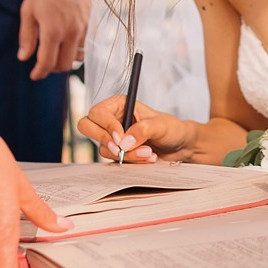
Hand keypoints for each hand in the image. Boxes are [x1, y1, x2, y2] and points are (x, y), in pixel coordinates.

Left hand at [18, 0, 90, 80]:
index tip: (34, 75)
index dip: (39, 73)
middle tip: (42, 64)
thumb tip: (24, 56)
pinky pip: (84, 45)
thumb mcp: (27, 10)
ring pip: (76, 57)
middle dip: (52, 69)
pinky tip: (65, 42)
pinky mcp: (90, 24)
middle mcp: (71, 33)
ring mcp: (83, 29)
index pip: (47, 63)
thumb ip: (27, 36)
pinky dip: (74, 49)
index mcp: (53, 31)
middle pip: (64, 65)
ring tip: (54, 53)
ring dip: (64, 60)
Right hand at [77, 94, 192, 162]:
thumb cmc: (171, 129)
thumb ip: (142, 130)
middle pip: (87, 127)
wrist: (180, 147)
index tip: (120, 137)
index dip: (106, 126)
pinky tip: (147, 158)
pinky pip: (114, 161)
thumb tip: (123, 143)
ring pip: (103, 148)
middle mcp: (112, 120)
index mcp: (119, 105)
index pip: (98, 113)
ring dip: (126, 154)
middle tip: (120, 148)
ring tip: (149, 153)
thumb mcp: (160, 125)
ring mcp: (113, 138)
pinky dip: (130, 162)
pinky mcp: (118, 153)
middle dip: (104, 139)